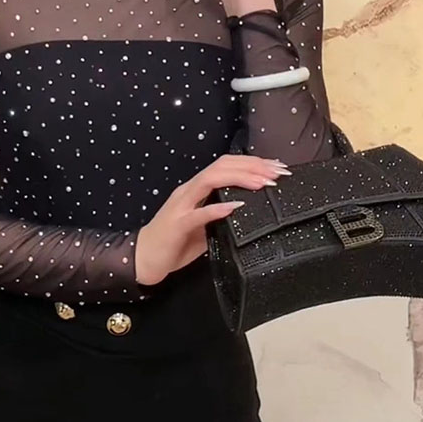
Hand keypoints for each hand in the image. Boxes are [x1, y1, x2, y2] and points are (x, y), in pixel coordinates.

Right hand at [134, 154, 291, 285]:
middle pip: (221, 166)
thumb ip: (222, 215)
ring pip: (210, 180)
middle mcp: (189, 190)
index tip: (276, 167)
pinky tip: (236, 206)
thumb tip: (250, 211)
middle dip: (251, 166)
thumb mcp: (205, 226)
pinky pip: (199, 213)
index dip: (251, 162)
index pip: (225, 165)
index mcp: (196, 189)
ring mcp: (182, 205)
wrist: (144, 258)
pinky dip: (218, 208)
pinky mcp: (177, 224)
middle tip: (277, 171)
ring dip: (240, 179)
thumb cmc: (174, 242)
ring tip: (263, 183)